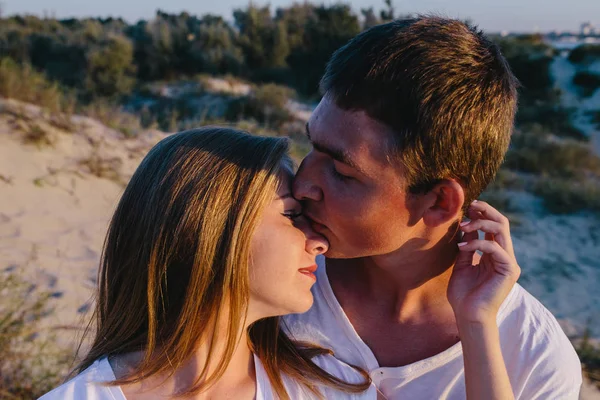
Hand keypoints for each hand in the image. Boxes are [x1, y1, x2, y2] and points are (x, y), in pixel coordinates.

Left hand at [448, 200, 520, 324]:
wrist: (468, 316)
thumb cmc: (463, 293)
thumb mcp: (462, 263)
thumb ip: (467, 245)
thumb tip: (467, 226)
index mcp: (495, 254)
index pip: (494, 226)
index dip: (483, 213)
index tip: (468, 206)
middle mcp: (505, 256)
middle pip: (502, 223)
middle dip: (486, 211)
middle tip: (471, 206)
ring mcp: (509, 262)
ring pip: (501, 231)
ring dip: (481, 224)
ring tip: (464, 226)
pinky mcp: (509, 270)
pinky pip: (495, 248)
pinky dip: (477, 244)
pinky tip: (462, 247)